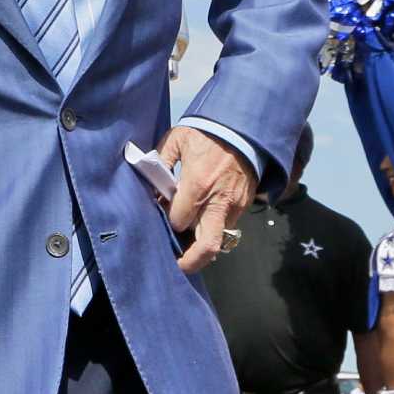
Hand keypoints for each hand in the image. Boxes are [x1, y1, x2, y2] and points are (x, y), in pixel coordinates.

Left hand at [158, 125, 257, 274]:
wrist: (243, 129)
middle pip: (206, 246)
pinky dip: (214, 228)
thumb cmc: (207, 133)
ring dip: (202, 242)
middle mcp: (217, 202)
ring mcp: (234, 206)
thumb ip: (160, 162)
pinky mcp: (244, 205)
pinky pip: (228, 226)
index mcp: (197, 185)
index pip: (178, 222)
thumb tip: (149, 183)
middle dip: (191, 261)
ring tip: (188, 240)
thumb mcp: (178, 140)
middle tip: (177, 264)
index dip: (168, 222)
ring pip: (218, 239)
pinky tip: (203, 220)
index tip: (162, 215)